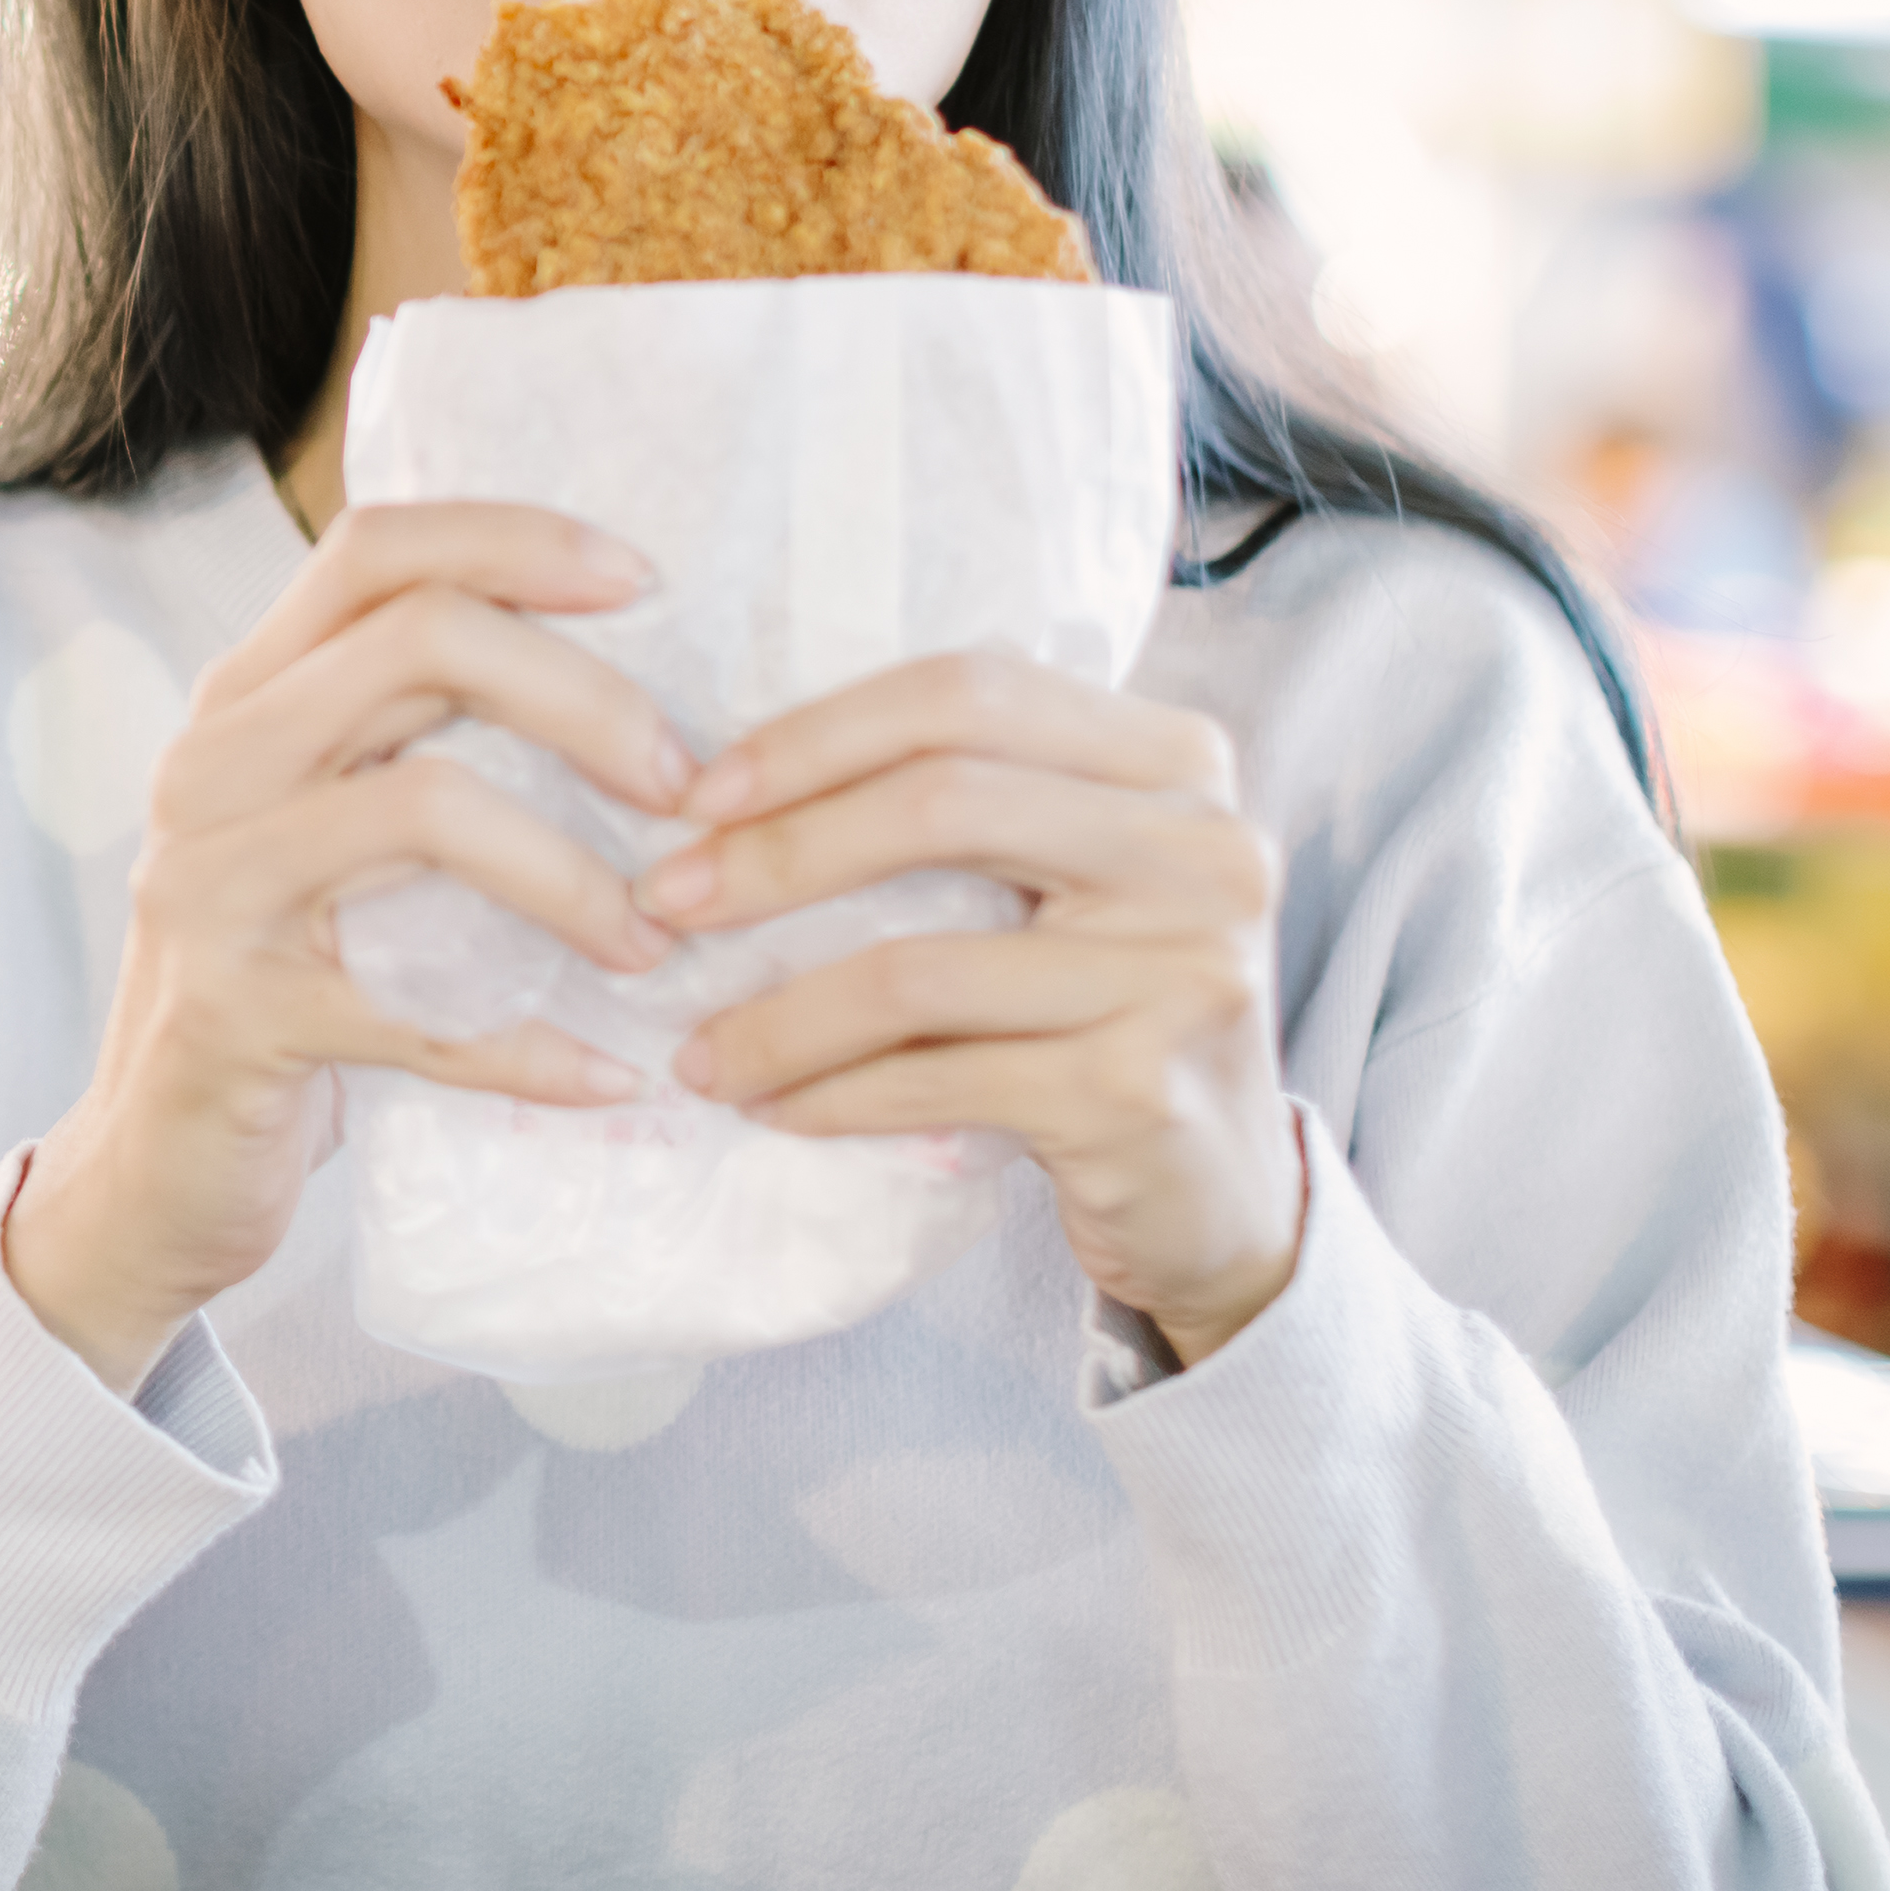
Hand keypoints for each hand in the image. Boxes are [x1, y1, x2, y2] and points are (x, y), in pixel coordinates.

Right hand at [3, 502, 683, 1394]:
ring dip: (572, 875)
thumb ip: (415, 739)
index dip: (515, 540)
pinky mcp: (237, 1015)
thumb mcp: (331, 831)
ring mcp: (212, 887)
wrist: (153, 1167)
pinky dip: (530, 1047)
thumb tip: (632, 674)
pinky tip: (606, 1076)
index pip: (373, 549)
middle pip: (417, 643)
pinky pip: (419, 1013)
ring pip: (423, 805)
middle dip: (583, 698)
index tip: (645, 583)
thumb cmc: (287, 978)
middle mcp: (211, 766)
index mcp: (245, 700)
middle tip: (685, 784)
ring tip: (652, 943)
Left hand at [649, 652, 1299, 1362]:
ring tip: (697, 1047)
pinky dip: (831, 1092)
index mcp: (1178, 762)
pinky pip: (936, 1079)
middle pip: (943, 804)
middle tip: (668, 902)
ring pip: (919, 967)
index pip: (971, 694)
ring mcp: (1186, 974)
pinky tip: (772, 1106)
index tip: (701, 792)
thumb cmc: (1107, 1010)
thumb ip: (971, 800)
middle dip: (778, 853)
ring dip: (779, 1014)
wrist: (1221, 1196)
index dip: (820, 732)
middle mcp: (1206, 852)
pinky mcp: (1138, 1094)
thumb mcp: (1072, 878)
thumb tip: (735, 775)